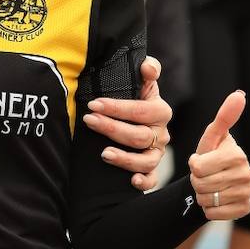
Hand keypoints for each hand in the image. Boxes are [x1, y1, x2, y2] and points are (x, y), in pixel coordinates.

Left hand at [84, 56, 170, 191]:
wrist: (137, 118)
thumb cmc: (136, 98)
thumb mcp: (142, 82)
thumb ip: (148, 70)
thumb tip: (147, 67)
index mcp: (160, 111)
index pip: (140, 110)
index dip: (117, 108)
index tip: (93, 104)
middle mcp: (161, 133)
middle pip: (138, 135)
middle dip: (112, 128)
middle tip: (89, 120)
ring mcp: (157, 153)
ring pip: (145, 160)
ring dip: (125, 158)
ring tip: (103, 153)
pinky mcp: (152, 169)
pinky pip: (153, 179)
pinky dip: (144, 181)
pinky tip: (132, 181)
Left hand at [189, 90, 249, 221]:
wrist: (215, 181)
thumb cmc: (211, 155)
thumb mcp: (211, 137)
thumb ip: (223, 118)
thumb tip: (239, 94)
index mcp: (238, 155)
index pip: (198, 168)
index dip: (194, 165)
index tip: (201, 161)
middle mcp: (247, 174)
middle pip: (201, 184)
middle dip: (196, 181)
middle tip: (204, 175)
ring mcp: (247, 193)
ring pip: (206, 200)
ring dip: (201, 195)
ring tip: (210, 186)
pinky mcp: (245, 209)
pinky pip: (214, 214)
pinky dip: (208, 209)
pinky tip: (216, 199)